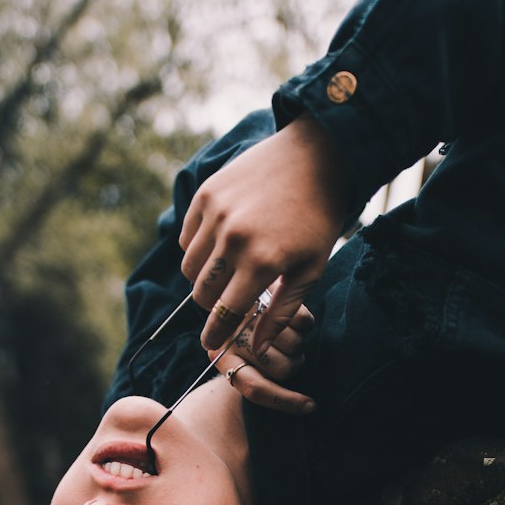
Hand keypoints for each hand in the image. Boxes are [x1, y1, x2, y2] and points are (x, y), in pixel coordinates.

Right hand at [179, 115, 348, 353]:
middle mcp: (233, 238)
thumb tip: (256, 348)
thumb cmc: (318, 218)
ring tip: (226, 270)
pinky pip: (186, 238)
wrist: (314, 156)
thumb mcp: (310, 269)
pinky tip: (221, 243)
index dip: (216, 333)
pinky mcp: (206, 194)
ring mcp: (216, 214)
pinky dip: (197, 248)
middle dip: (213, 305)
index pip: (225, 313)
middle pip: (202, 294)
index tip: (212, 342)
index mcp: (262, 262)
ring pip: (190, 268)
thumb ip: (280, 313)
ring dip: (204, 277)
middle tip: (229, 298)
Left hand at [211, 304, 315, 414]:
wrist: (240, 295)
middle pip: (284, 370)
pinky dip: (304, 323)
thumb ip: (256, 382)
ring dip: (298, 342)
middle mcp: (233, 335)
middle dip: (292, 364)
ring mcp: (251, 313)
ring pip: (296, 347)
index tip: (310, 406)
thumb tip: (306, 405)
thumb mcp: (240, 362)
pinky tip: (291, 317)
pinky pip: (303, 322)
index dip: (285, 401)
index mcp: (222, 357)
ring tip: (283, 330)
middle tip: (284, 351)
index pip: (256, 389)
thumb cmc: (244, 337)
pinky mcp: (270, 293)